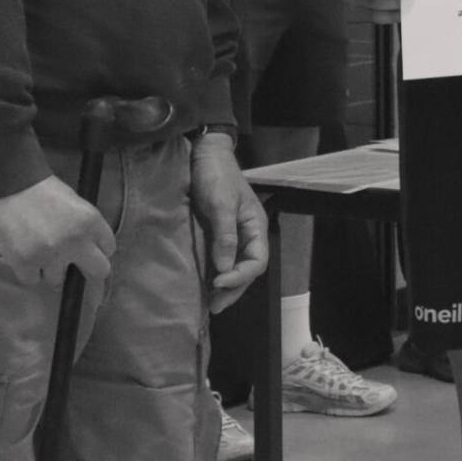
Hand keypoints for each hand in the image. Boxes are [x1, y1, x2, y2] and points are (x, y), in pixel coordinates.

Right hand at [0, 174, 115, 286]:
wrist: (8, 185)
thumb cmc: (41, 190)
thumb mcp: (75, 203)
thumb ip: (85, 227)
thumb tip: (89, 249)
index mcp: (91, 222)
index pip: (109, 248)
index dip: (98, 250)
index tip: (89, 251)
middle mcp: (76, 242)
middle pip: (98, 272)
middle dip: (88, 271)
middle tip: (75, 268)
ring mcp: (50, 255)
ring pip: (59, 280)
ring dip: (50, 270)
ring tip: (39, 253)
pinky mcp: (25, 264)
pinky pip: (32, 280)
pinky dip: (28, 271)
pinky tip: (23, 255)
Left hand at [190, 133, 268, 313]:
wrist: (204, 154)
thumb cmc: (216, 175)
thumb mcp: (221, 204)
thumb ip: (225, 236)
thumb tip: (224, 269)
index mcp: (256, 226)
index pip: (257, 261)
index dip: (239, 277)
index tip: (217, 282)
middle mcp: (247, 234)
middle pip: (247, 269)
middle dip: (233, 289)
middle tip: (213, 306)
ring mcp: (232, 235)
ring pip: (234, 268)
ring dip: (224, 287)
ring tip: (209, 303)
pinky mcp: (216, 234)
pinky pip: (220, 260)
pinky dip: (215, 275)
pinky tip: (204, 286)